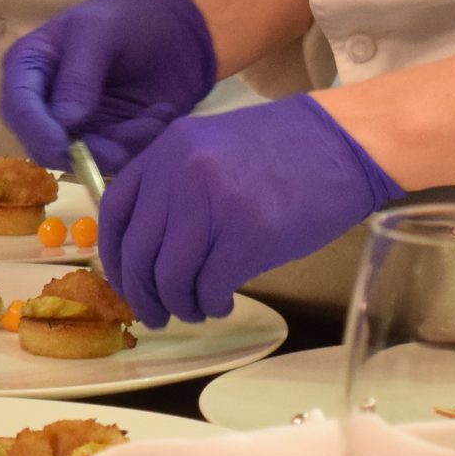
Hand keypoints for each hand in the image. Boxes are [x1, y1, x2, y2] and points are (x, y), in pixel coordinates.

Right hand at [0, 0, 215, 171]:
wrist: (178, 27)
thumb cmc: (130, 17)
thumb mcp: (101, 32)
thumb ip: (79, 75)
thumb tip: (65, 123)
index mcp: (30, 66)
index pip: (18, 107)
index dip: (37, 131)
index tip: (65, 147)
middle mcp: (45, 102)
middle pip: (43, 145)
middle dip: (84, 152)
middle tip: (123, 145)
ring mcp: (75, 125)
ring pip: (83, 160)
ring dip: (122, 146)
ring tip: (157, 113)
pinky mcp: (106, 140)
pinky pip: (115, 159)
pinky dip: (140, 144)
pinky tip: (161, 114)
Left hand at [99, 93, 402, 327]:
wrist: (340, 142)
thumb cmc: (281, 149)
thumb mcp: (211, 147)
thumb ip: (174, 184)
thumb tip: (147, 244)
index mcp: (168, 150)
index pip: (115, 212)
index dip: (114, 256)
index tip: (125, 280)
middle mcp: (181, 173)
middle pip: (138, 251)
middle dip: (141, 294)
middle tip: (155, 313)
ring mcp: (214, 204)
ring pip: (170, 276)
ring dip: (177, 304)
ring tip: (195, 310)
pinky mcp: (249, 235)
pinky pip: (209, 286)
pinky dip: (209, 304)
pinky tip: (221, 302)